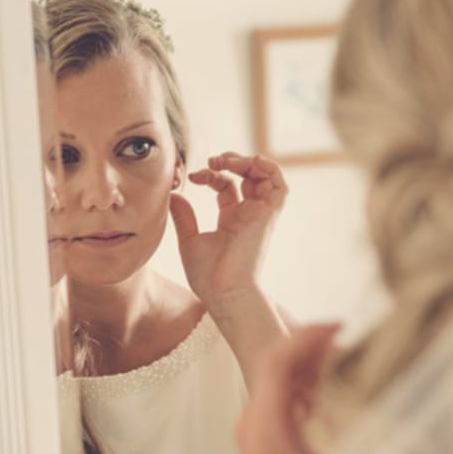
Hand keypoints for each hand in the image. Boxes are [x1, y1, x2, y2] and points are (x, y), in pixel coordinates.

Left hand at [169, 152, 287, 308]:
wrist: (224, 293)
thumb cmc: (209, 276)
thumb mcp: (190, 240)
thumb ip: (184, 217)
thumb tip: (172, 196)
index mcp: (231, 219)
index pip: (227, 185)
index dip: (210, 175)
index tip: (191, 178)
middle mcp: (247, 214)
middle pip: (247, 176)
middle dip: (231, 161)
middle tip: (212, 161)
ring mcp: (259, 213)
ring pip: (264, 175)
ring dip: (247, 161)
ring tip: (226, 161)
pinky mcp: (268, 215)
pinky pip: (279, 184)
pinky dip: (268, 168)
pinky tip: (248, 162)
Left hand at [235, 323, 338, 453]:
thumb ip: (344, 410)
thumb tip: (350, 363)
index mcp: (266, 432)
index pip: (276, 362)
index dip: (307, 336)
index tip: (342, 325)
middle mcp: (253, 428)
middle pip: (277, 364)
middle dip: (314, 343)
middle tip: (352, 335)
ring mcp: (257, 431)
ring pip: (283, 375)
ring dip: (315, 358)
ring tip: (351, 353)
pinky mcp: (268, 435)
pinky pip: (287, 392)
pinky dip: (312, 377)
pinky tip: (340, 378)